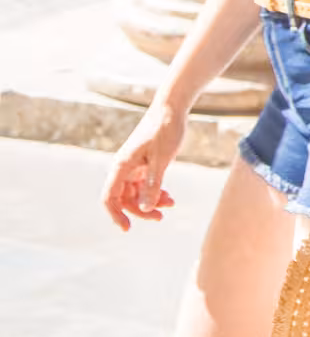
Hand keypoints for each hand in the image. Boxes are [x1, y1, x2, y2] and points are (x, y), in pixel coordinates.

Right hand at [101, 105, 183, 230]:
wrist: (172, 107)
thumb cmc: (165, 130)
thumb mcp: (162, 160)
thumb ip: (153, 184)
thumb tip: (145, 208)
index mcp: (121, 166)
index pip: (110, 197)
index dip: (115, 215)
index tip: (127, 229)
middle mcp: (124, 167)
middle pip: (124, 198)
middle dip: (140, 210)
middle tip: (160, 217)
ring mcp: (134, 165)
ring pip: (136, 192)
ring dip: (150, 201)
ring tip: (170, 204)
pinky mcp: (145, 162)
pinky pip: (145, 184)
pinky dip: (155, 191)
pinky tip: (169, 197)